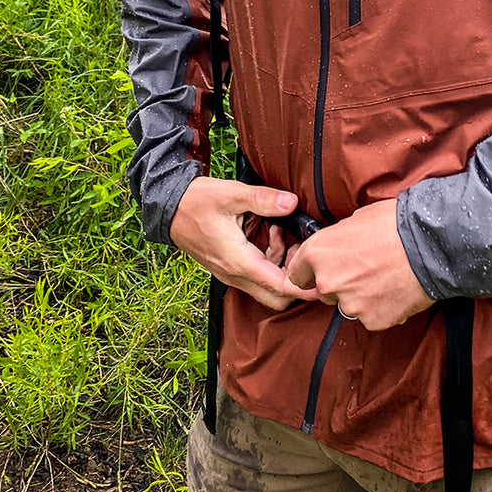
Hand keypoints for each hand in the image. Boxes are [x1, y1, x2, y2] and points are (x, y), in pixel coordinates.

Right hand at [169, 176, 316, 310]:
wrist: (168, 206)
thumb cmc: (197, 201)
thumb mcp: (232, 194)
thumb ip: (264, 200)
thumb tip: (291, 203)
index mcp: (239, 262)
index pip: (279, 287)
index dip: (304, 287)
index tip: (323, 282)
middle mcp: (235, 275)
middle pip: (275, 297)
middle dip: (295, 280)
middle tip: (303, 252)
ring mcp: (230, 274)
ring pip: (266, 286)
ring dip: (282, 266)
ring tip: (283, 234)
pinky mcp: (228, 268)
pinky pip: (256, 276)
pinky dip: (270, 261)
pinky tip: (271, 235)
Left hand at [285, 199, 434, 330]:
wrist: (429, 244)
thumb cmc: (395, 223)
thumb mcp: (356, 219)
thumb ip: (337, 239)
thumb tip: (337, 246)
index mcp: (318, 253)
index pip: (297, 273)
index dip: (310, 270)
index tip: (323, 267)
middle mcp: (327, 282)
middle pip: (323, 290)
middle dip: (338, 282)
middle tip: (363, 268)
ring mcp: (350, 304)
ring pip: (348, 304)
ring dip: (360, 295)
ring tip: (384, 276)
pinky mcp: (372, 321)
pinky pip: (370, 315)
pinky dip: (380, 306)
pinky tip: (394, 288)